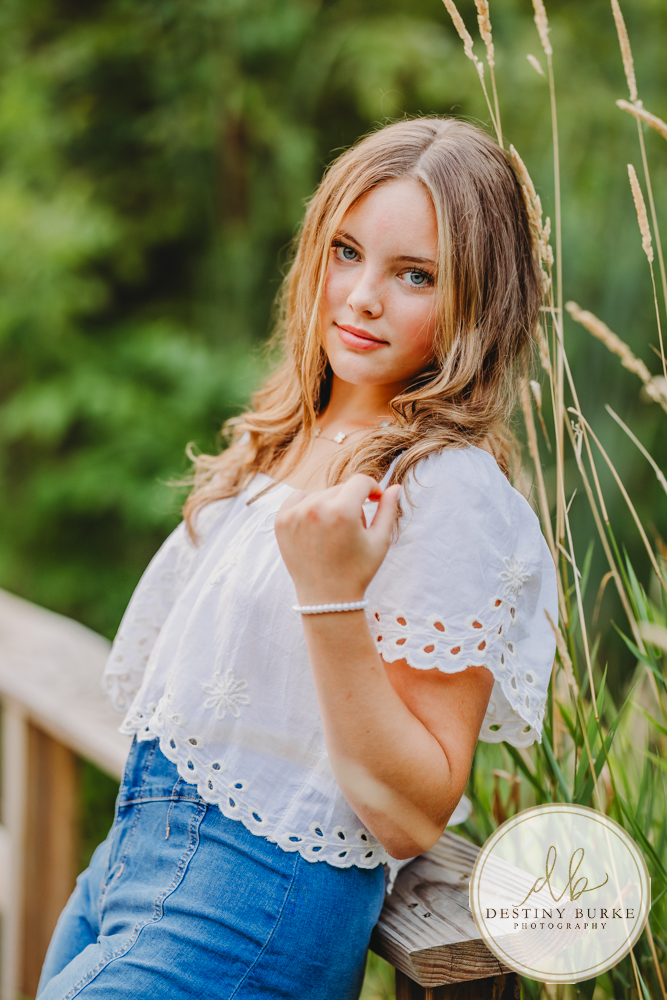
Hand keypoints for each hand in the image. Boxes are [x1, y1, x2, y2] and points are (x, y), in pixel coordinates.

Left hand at [275, 475, 400, 605]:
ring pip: (321, 494)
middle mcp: (316, 508)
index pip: (361, 482)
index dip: (372, 488)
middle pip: (341, 488)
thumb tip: (394, 487)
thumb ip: (388, 510)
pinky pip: (299, 498)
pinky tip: (317, 524)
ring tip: (335, 532)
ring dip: (331, 504)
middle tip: (354, 528)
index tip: (375, 499)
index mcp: (343, 512)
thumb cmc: (358, 571)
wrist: (326, 598)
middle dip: (352, 502)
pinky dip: (308, 505)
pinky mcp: (282, 521)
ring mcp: (296, 514)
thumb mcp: (380, 541)